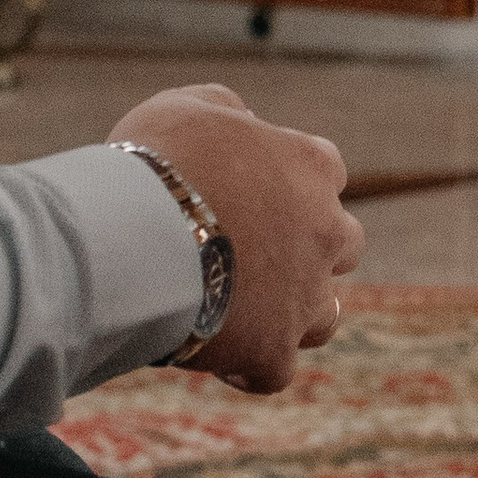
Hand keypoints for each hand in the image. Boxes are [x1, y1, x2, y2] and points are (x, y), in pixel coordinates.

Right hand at [111, 83, 363, 395]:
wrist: (134, 234)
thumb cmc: (157, 162)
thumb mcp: (187, 108)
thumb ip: (226, 109)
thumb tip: (243, 118)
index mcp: (312, 167)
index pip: (323, 170)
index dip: (288, 183)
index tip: (250, 193)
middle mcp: (327, 231)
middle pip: (343, 243)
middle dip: (308, 248)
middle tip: (253, 253)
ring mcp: (306, 296)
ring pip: (324, 314)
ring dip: (295, 311)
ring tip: (249, 312)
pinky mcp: (275, 349)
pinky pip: (275, 370)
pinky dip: (252, 368)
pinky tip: (224, 363)